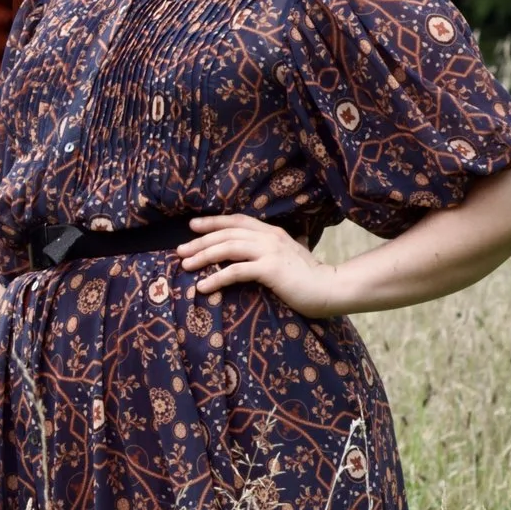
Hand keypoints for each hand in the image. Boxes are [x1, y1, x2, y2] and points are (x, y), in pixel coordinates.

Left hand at [175, 214, 349, 318]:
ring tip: (185, 266)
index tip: (192, 226)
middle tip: (180, 251)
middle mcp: (269, 237)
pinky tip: (203, 286)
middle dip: (200, 241)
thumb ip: (287, 245)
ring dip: (203, 256)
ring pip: (227, 248)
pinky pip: (236, 271)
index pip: (237, 221)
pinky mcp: (270, 269)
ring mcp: (270, 251)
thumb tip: (291, 239)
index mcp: (272, 232)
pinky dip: (216, 278)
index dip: (213, 222)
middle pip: (227, 233)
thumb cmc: (311, 276)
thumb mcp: (295, 253)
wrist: (331, 289)